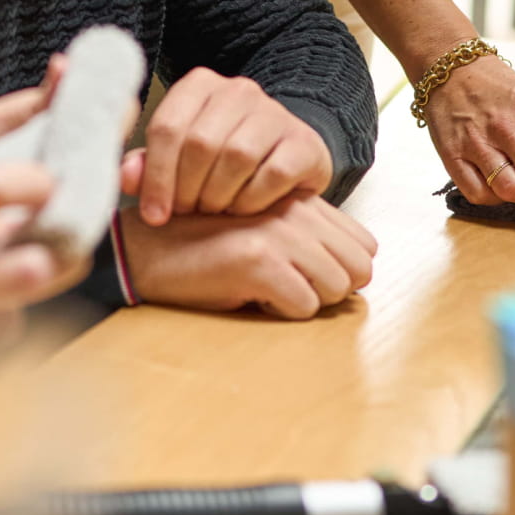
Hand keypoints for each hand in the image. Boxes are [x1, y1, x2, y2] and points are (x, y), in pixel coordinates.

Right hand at [118, 193, 375, 320]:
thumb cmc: (208, 247)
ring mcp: (279, 234)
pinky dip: (281, 312)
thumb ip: (310, 240)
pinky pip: (303, 306)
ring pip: (335, 289)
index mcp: (301, 202)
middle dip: (331, 290)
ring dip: (305, 301)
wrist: (149, 249)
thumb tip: (357, 275)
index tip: (307, 276)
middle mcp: (295, 211)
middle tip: (291, 288)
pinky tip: (252, 297)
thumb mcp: (265, 230)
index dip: (343, 271)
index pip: (365, 244)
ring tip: (268, 290)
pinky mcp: (259, 261)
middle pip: (359, 269)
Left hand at [121, 70, 330, 224]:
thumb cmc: (221, 164)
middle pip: (200, 143)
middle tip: (187, 214)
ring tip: (214, 211)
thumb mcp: (181, 162)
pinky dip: (253, 200)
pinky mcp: (303, 142)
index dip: (156, 176)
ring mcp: (274, 113)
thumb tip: (126, 177)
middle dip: (188, 189)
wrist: (286, 159)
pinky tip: (245, 209)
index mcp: (200, 86)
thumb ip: (150, 166)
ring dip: (219, 196)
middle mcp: (238, 91)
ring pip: (236, 156)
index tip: (154, 215)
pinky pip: (273, 174)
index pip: (167, 127)